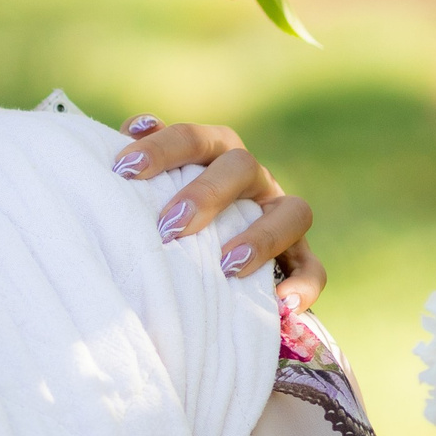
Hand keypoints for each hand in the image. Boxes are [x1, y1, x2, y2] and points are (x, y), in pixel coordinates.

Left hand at [111, 115, 324, 309]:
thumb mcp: (150, 187)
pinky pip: (312, 266)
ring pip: (293, 211)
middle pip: (240, 166)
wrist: (198, 261)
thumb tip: (133, 130)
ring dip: (261, 237)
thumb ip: (141, 160)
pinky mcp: (299, 255)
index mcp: (213, 152)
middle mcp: (251, 178)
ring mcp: (279, 213)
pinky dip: (304, 284)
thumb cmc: (164, 213)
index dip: (160, 150)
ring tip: (227, 266)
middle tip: (168, 227)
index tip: (123, 171)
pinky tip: (282, 305)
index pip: (191, 139)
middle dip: (204, 195)